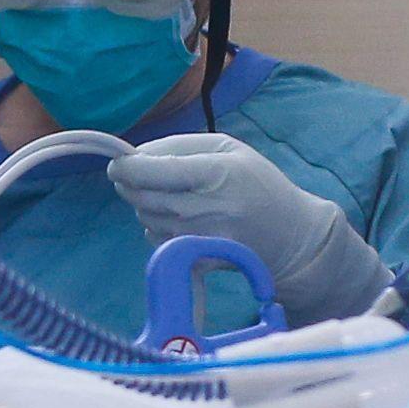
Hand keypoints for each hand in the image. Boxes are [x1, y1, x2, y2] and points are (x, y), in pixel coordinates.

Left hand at [108, 134, 389, 323]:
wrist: (290, 237)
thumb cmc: (257, 184)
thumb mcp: (228, 149)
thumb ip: (177, 146)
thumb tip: (132, 155)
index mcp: (215, 173)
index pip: (149, 171)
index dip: (124, 166)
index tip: (118, 162)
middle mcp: (205, 208)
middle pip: (140, 196)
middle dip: (130, 183)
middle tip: (141, 175)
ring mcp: (200, 238)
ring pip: (144, 216)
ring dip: (146, 204)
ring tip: (175, 196)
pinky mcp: (197, 260)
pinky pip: (155, 237)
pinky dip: (158, 225)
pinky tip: (183, 219)